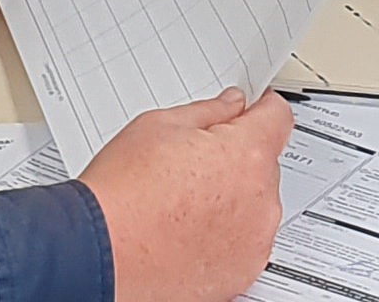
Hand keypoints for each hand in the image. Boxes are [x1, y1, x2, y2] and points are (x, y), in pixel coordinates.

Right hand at [81, 90, 293, 301]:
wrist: (101, 253)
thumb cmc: (123, 194)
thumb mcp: (159, 125)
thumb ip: (208, 111)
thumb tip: (231, 105)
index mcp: (247, 155)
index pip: (277, 116)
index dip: (259, 109)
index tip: (249, 111)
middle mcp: (262, 200)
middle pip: (263, 165)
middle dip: (236, 159)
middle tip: (192, 164)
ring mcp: (254, 242)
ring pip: (255, 206)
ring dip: (233, 201)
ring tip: (183, 203)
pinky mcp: (241, 273)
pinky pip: (244, 244)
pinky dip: (224, 238)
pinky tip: (187, 232)